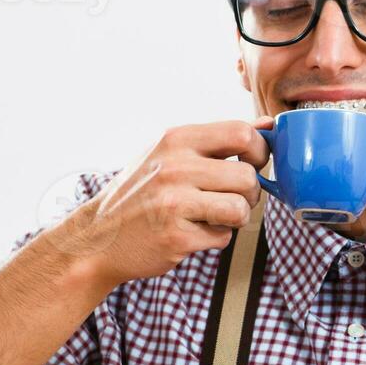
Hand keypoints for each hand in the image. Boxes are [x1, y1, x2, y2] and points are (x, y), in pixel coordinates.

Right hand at [45, 116, 273, 288]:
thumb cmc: (141, 192)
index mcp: (176, 139)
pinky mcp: (176, 237)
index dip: (258, 152)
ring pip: (240, 209)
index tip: (251, 164)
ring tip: (212, 216)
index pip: (241, 133)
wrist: (97, 236)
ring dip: (234, 218)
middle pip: (247, 177)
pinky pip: (223, 238)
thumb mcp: (171, 153)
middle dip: (249, 193)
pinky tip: (191, 232)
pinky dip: (214, 238)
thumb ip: (219, 140)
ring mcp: (174, 203)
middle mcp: (174, 167)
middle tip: (231, 198)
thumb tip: (268, 126)